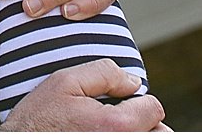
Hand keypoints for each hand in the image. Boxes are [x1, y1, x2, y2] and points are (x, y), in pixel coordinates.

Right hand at [0, 61, 163, 130]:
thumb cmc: (40, 120)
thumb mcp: (65, 82)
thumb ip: (105, 73)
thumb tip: (133, 82)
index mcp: (116, 127)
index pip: (154, 108)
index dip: (138, 99)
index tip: (119, 101)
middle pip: (160, 133)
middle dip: (145, 122)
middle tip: (119, 119)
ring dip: (138, 133)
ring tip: (111, 130)